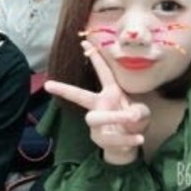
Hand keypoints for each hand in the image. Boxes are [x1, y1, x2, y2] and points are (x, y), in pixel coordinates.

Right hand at [44, 40, 149, 164]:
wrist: (127, 148)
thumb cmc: (133, 124)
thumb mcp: (142, 114)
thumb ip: (140, 112)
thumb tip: (131, 115)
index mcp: (110, 94)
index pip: (103, 73)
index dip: (95, 58)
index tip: (84, 42)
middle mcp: (99, 106)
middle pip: (79, 96)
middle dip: (64, 89)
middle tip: (48, 85)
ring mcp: (96, 124)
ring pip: (96, 118)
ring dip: (115, 117)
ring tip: (132, 118)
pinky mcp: (99, 139)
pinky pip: (112, 138)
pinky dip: (128, 139)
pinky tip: (139, 139)